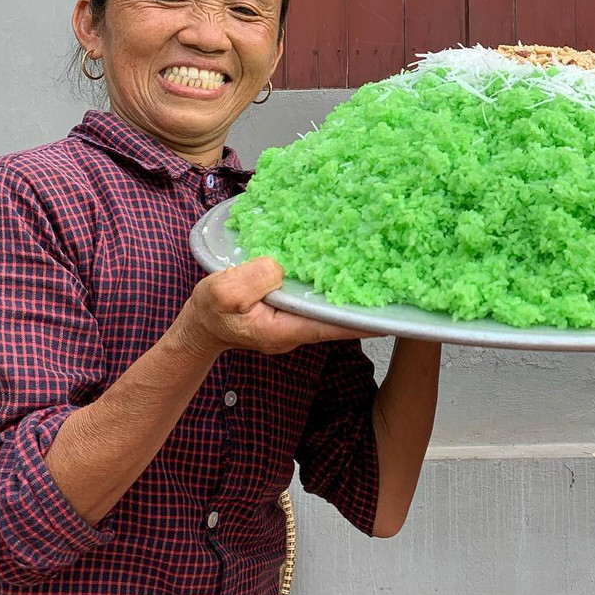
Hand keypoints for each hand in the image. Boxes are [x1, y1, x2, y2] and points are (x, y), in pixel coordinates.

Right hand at [174, 257, 376, 359]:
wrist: (199, 325)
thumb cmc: (210, 312)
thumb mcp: (222, 293)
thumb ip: (251, 281)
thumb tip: (280, 267)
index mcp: (285, 329)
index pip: (332, 326)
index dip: (361, 320)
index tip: (391, 313)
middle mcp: (296, 328)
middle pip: (337, 317)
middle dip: (363, 302)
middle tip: (395, 281)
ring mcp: (294, 320)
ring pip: (328, 307)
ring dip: (350, 292)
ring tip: (380, 270)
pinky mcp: (290, 308)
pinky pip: (315, 297)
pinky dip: (330, 284)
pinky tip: (343, 265)